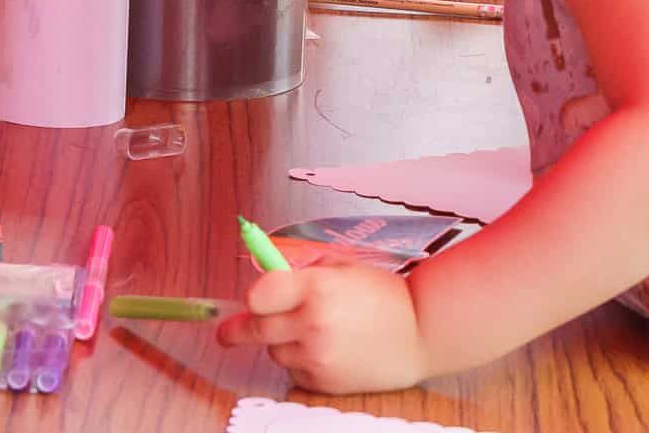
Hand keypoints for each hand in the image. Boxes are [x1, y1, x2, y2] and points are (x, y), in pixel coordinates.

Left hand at [216, 265, 429, 393]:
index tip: (252, 301)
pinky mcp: (327, 382)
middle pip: (256, 329)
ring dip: (282, 344)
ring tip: (312, 333)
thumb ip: (304, 269)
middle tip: (225, 335)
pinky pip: (295, 372)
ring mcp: (319, 355)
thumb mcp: (344, 267)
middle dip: (236, 331)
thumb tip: (268, 269)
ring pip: (275, 352)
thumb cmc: (385, 297)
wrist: (422, 333)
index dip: (254, 298)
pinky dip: (301, 364)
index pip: (258, 295)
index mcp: (316, 287)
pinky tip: (326, 351)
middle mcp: (313, 323)